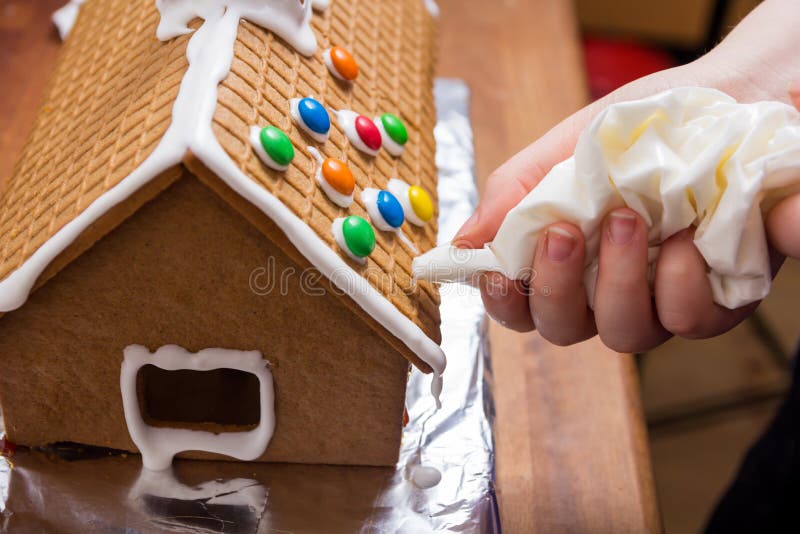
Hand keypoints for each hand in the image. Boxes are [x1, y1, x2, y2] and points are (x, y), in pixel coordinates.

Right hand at [455, 0, 799, 351]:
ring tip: (628, 219)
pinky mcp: (715, 303)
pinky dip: (681, 282)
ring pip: (624, 334)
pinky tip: (685, 237)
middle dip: (557, 288)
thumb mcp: (564, 149)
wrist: (724, 99)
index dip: (504, 304)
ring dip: (619, 281)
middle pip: (563, 330)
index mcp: (564, 264)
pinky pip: (689, 321)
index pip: (520, 308)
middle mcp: (605, 293)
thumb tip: (462, 243)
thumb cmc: (636, 127)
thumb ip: (513, 195)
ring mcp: (658, 302)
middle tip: (567, 231)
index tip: (499, 273)